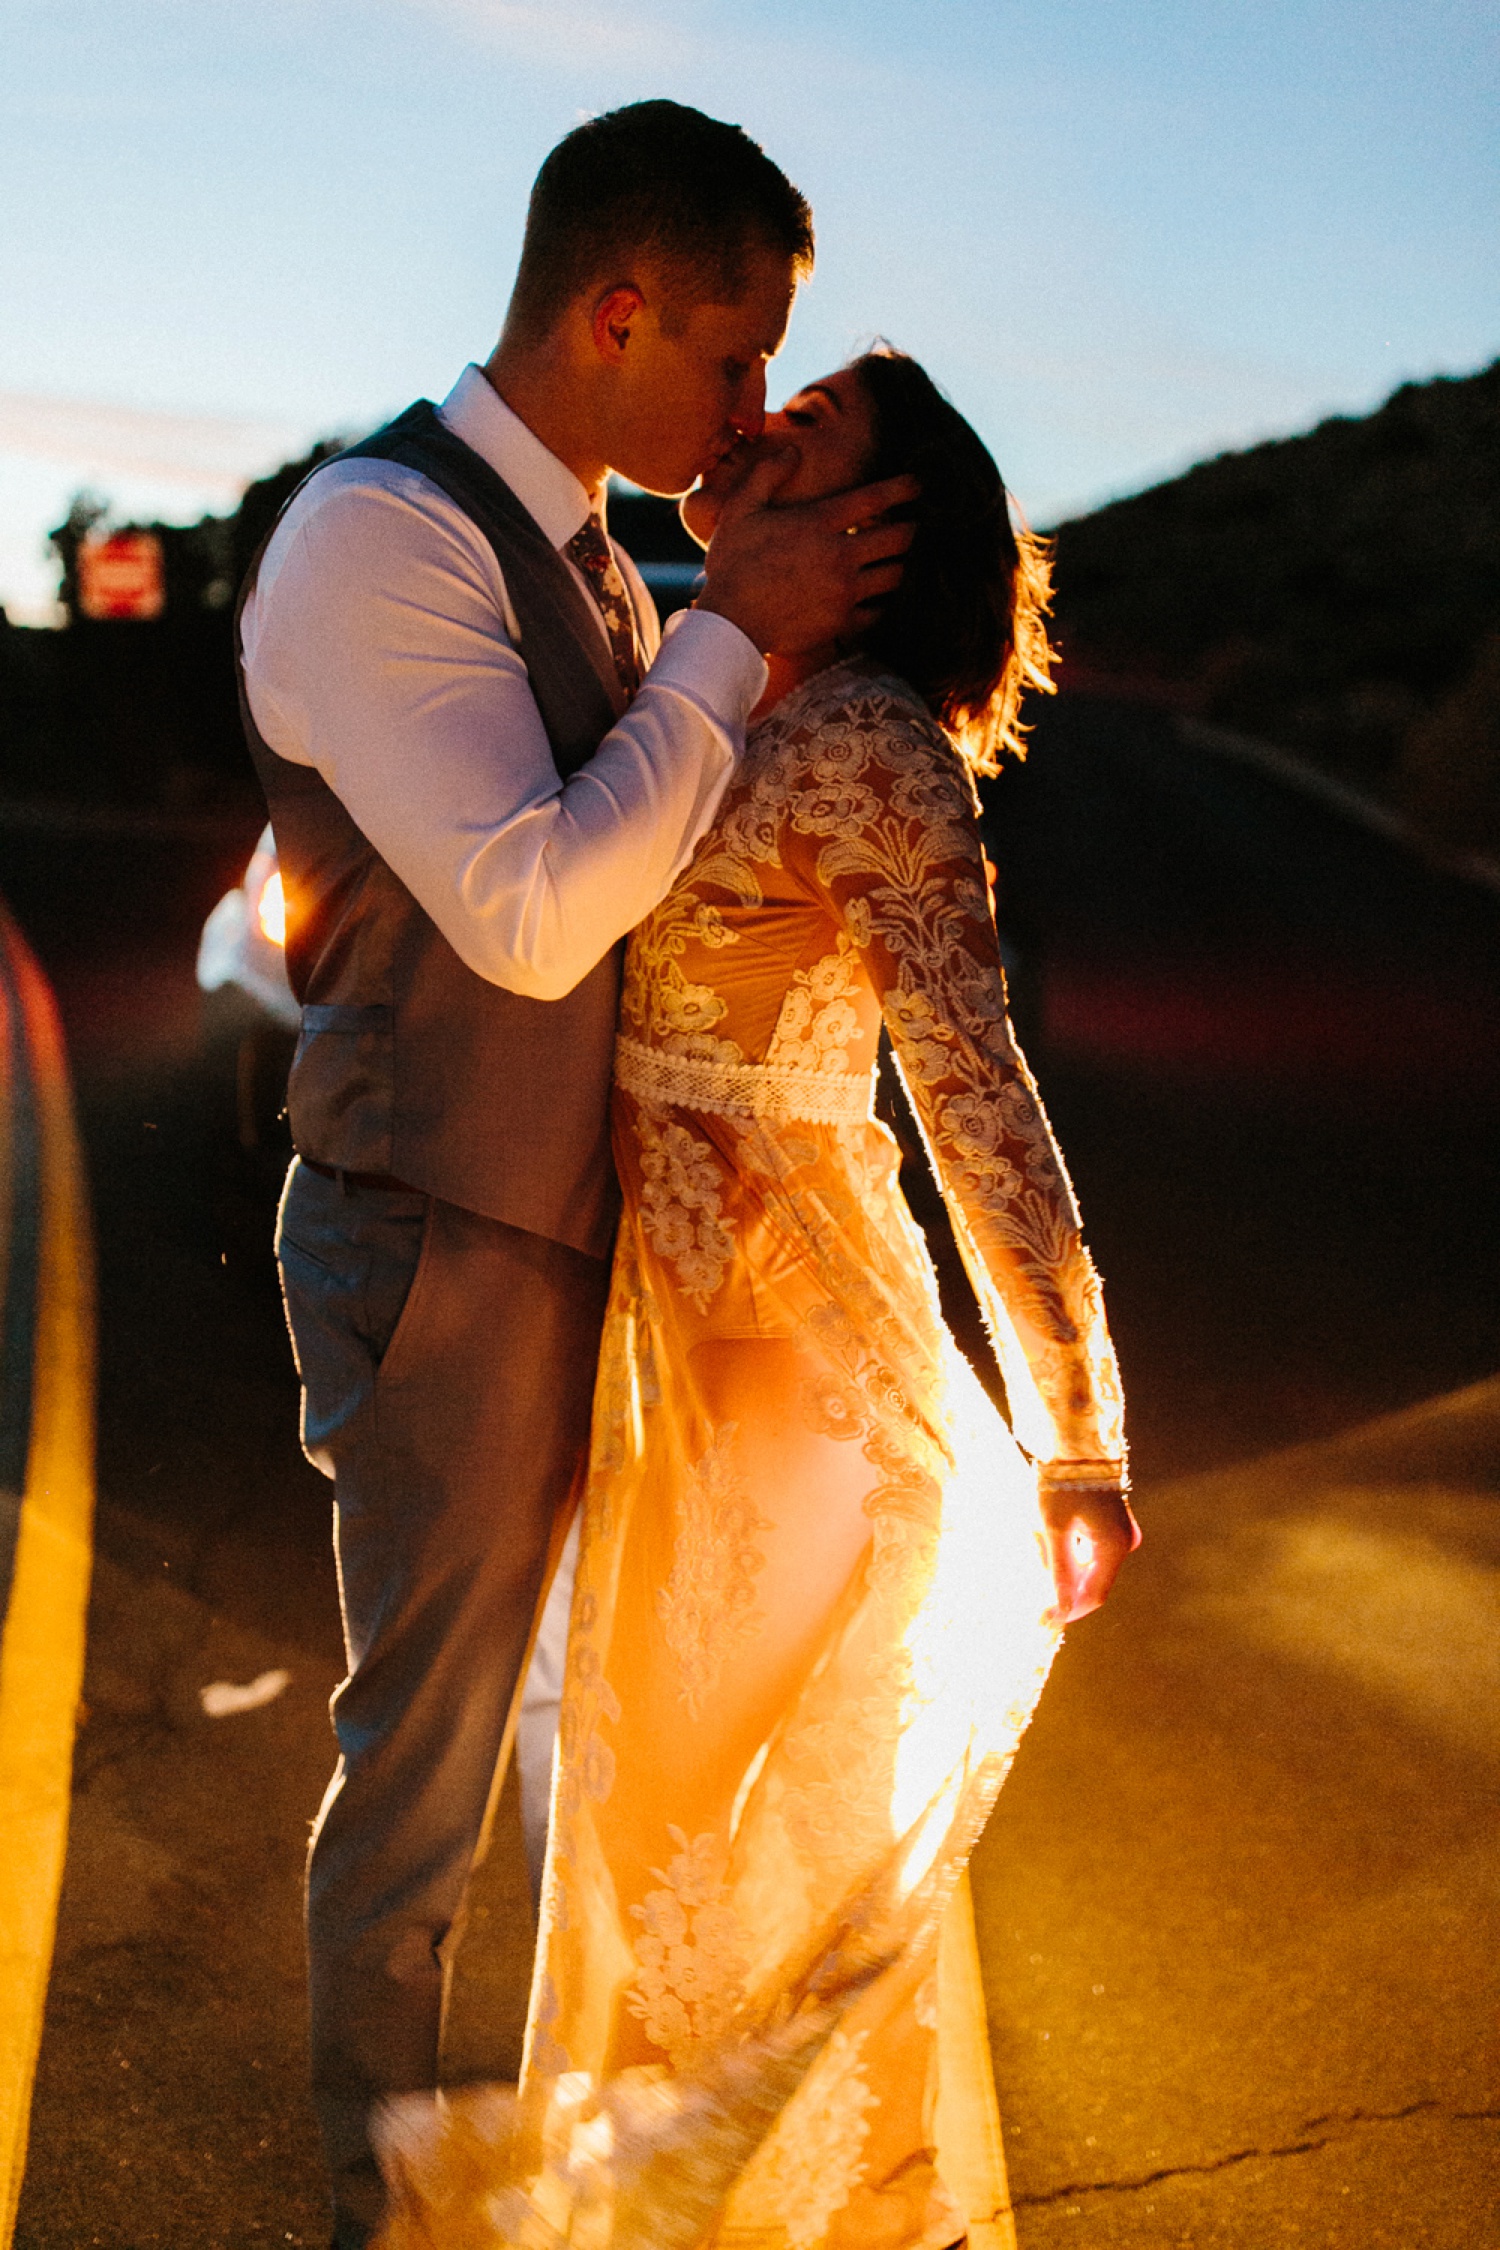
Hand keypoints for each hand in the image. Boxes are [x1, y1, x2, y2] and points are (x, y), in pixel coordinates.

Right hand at [696, 449, 919, 655]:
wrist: (729, 625)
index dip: (904, 488)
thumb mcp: (741, 510)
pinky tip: (876, 597)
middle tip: (912, 526)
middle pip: (900, 538)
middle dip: (911, 529)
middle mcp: (840, 555)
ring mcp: (844, 591)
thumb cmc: (732, 564)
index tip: (918, 485)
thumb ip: (767, 474)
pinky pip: (879, 611)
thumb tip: (794, 451)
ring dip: (900, 565)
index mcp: (819, 522)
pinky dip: (882, 602)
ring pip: (896, 575)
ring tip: (897, 560)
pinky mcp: (842, 623)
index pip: (875, 498)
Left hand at [1038, 1482, 1140, 1624]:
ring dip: (1062, 1565)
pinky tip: (1049, 1532)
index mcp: (1114, 1547)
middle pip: (1092, 1580)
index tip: (1043, 1617)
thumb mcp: (1055, 1529)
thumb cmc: (1062, 1483)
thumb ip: (1060, 1572)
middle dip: (1062, 1584)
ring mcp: (1120, 1533)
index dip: (1069, 1609)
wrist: (1075, 1443)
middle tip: (1033, 1576)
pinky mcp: (1111, 1523)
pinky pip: (1089, 1548)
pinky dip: (1068, 1549)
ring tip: (1038, 1541)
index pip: (1094, 1595)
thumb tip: (1062, 1611)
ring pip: (1088, 1564)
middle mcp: (1124, 1543)